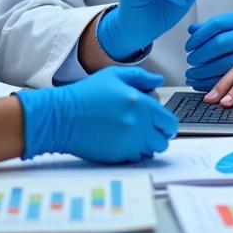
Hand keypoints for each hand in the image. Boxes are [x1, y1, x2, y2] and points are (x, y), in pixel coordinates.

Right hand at [17, 67, 178, 162]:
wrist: (62, 117)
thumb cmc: (86, 94)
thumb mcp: (114, 75)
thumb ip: (141, 77)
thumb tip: (158, 82)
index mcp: (141, 104)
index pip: (169, 122)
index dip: (166, 122)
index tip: (159, 121)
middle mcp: (139, 125)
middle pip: (163, 140)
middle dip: (158, 134)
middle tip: (147, 127)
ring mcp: (128, 143)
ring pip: (151, 151)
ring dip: (147, 144)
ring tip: (132, 133)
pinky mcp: (117, 156)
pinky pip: (136, 158)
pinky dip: (133, 151)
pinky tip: (120, 140)